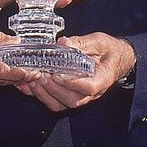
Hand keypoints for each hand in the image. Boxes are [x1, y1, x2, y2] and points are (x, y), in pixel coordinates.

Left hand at [15, 32, 133, 111]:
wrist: (115, 60)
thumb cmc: (109, 51)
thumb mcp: (100, 41)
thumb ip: (82, 43)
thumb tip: (63, 43)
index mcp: (104, 78)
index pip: (89, 87)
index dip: (72, 82)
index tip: (58, 74)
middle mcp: (93, 93)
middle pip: (73, 100)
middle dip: (53, 89)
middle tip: (41, 75)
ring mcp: (82, 97)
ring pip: (62, 105)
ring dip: (45, 94)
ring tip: (34, 79)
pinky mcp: (72, 96)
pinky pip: (56, 103)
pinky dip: (42, 96)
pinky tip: (31, 84)